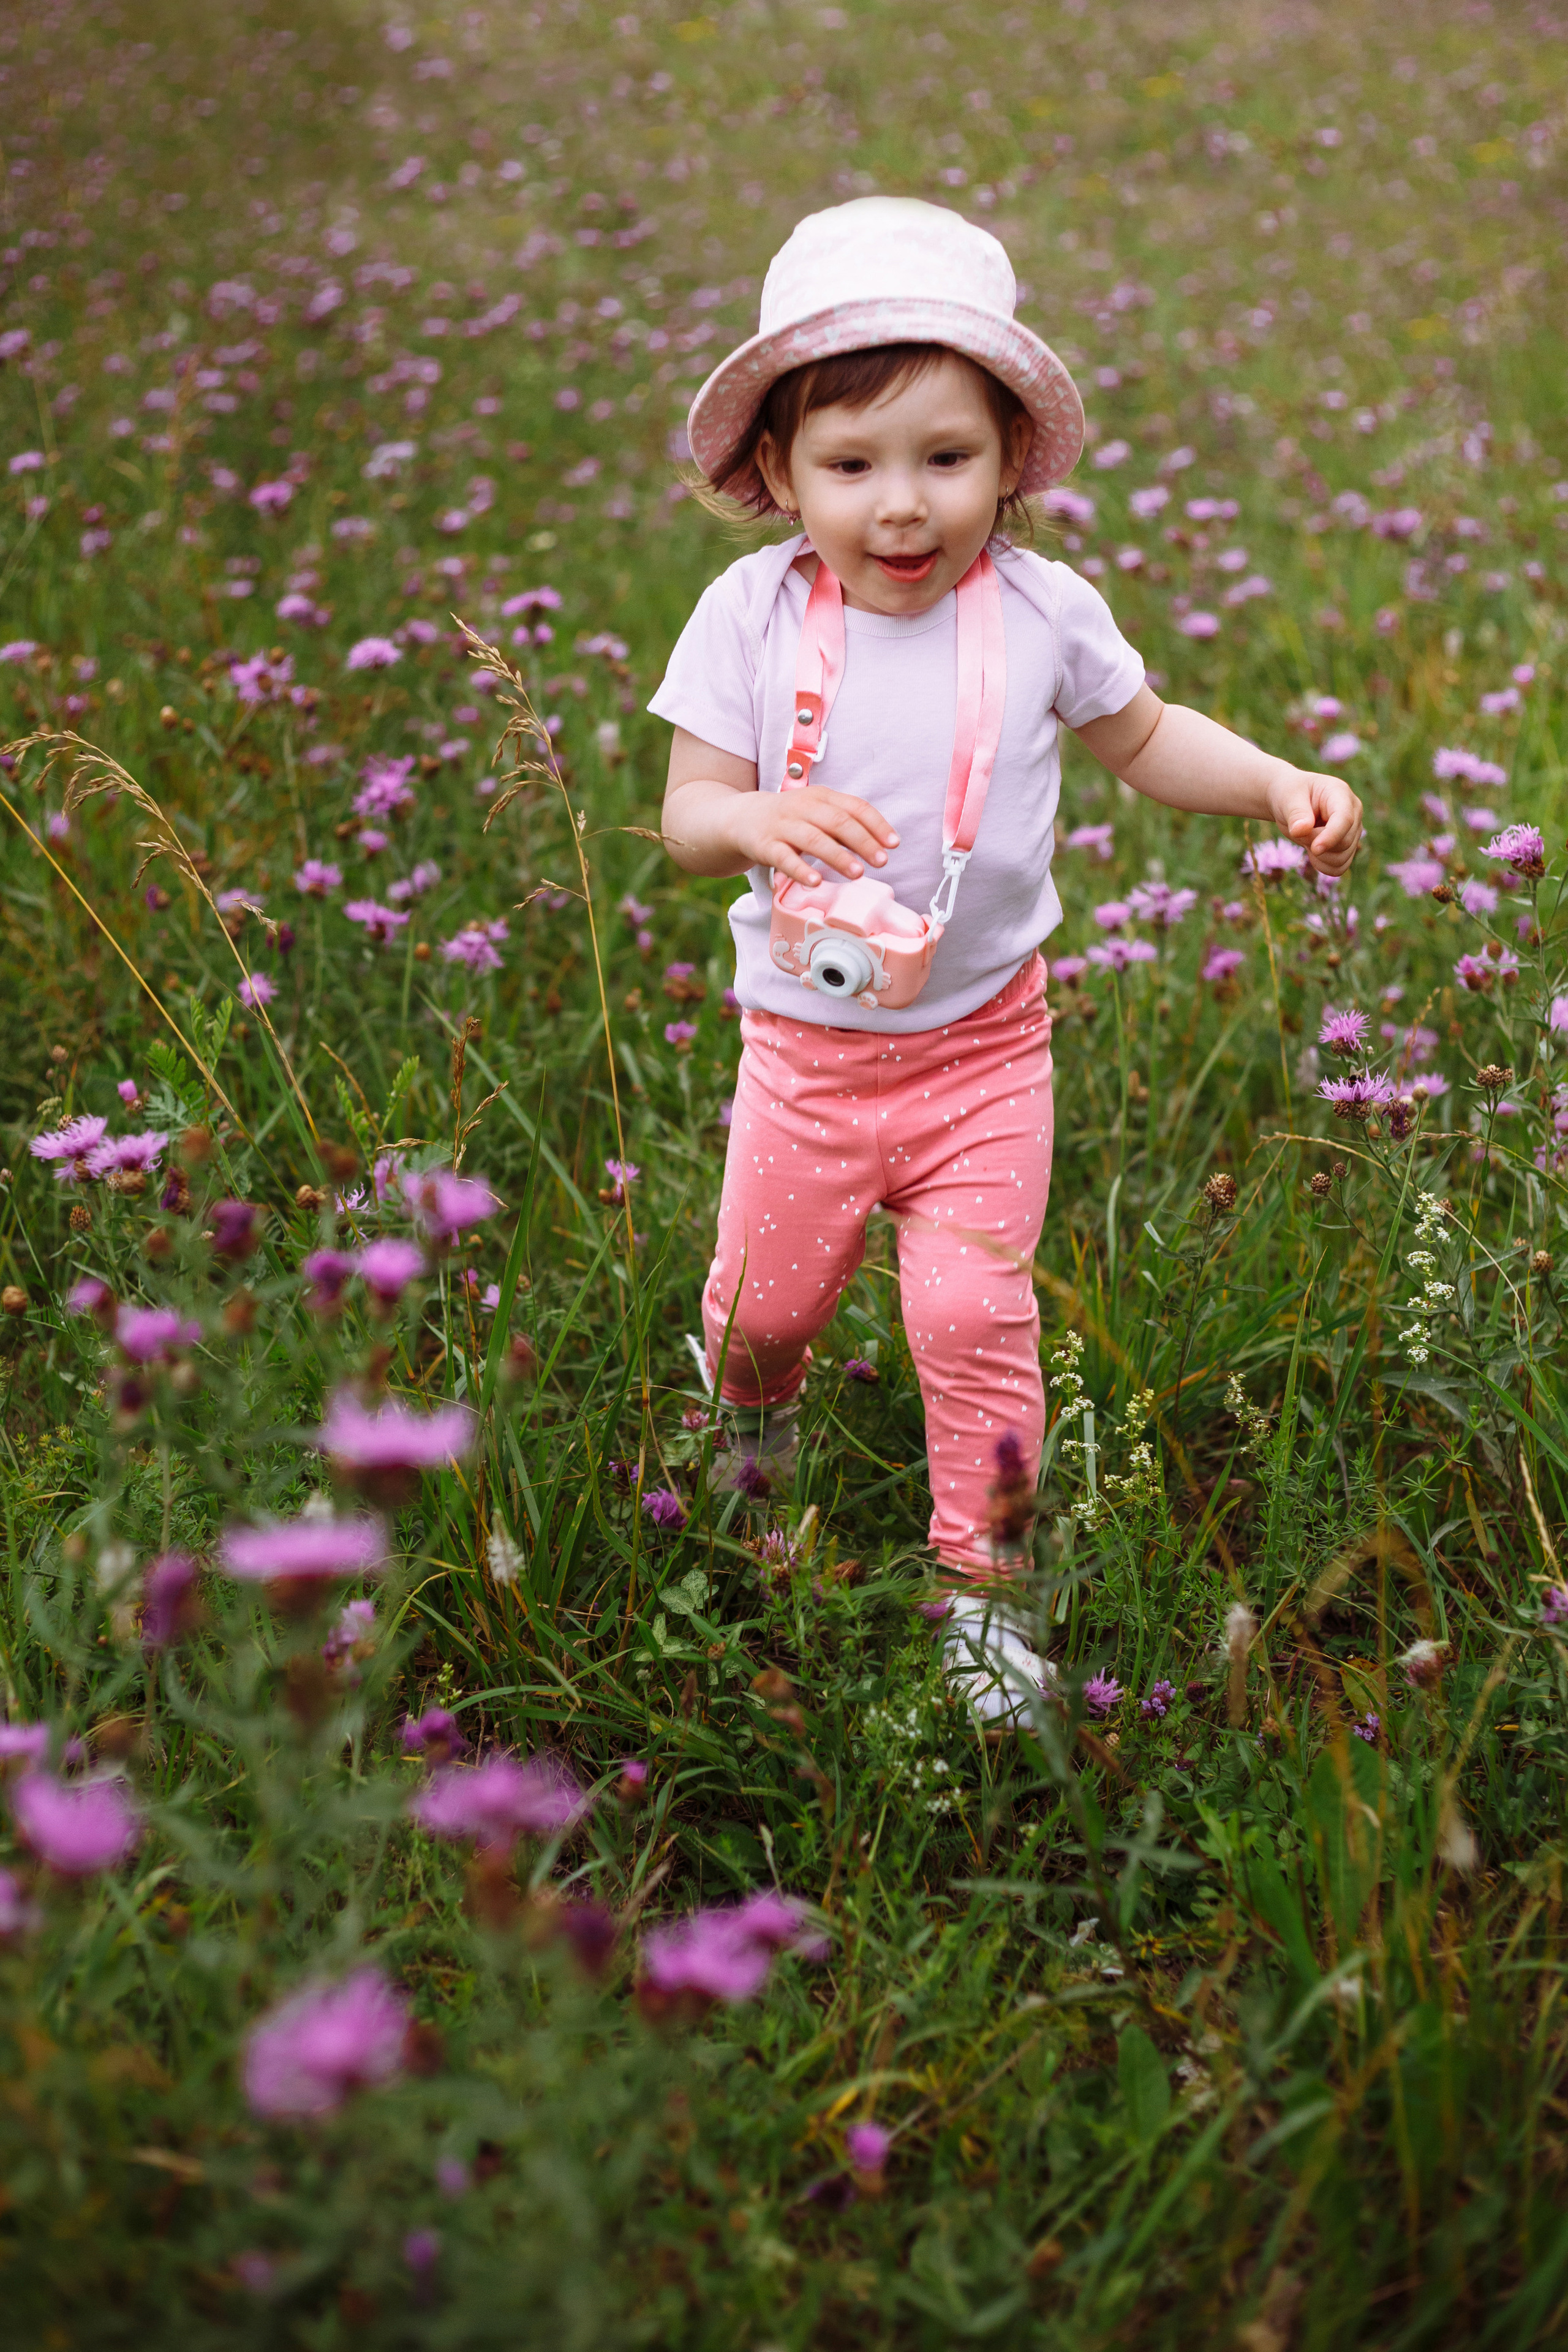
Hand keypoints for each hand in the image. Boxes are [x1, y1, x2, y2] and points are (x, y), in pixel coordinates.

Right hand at [723, 784, 899, 886]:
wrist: (740, 818)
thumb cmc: (789, 820)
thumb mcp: (817, 813)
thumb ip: (844, 825)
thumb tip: (880, 846)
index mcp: (821, 797)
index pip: (854, 807)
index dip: (876, 825)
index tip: (894, 844)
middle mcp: (803, 807)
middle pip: (838, 821)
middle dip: (863, 841)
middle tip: (881, 861)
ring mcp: (782, 825)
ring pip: (814, 839)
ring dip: (838, 856)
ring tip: (858, 873)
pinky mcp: (764, 845)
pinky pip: (784, 858)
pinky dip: (801, 870)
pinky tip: (815, 881)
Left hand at [1267, 763, 1363, 876]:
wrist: (1290, 802)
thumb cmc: (1290, 794)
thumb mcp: (1288, 798)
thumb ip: (1296, 813)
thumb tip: (1301, 830)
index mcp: (1341, 794)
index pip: (1345, 819)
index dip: (1331, 836)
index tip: (1314, 849)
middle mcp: (1353, 812)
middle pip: (1344, 843)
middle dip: (1316, 844)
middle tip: (1298, 832)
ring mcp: (1353, 830)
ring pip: (1343, 858)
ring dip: (1319, 857)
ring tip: (1305, 839)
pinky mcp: (1347, 846)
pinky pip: (1340, 867)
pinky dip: (1323, 866)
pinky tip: (1311, 852)